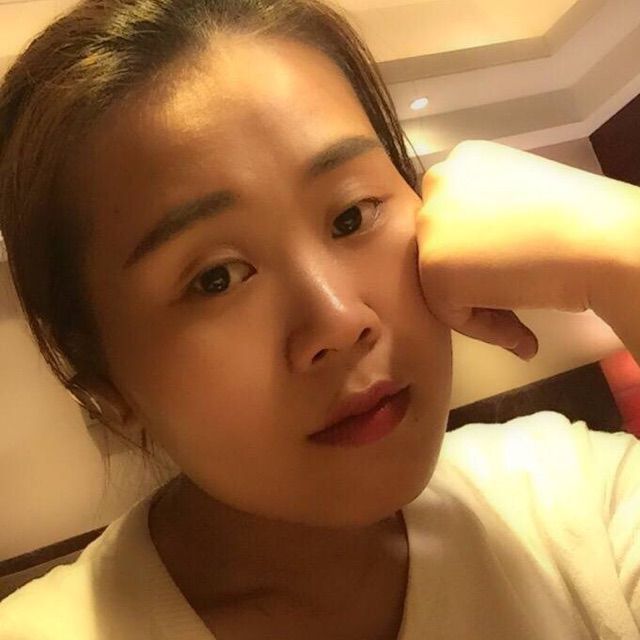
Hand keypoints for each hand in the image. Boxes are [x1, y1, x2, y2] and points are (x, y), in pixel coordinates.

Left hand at [414, 140, 632, 359]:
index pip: (453, 219)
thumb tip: (478, 253)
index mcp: (465, 160)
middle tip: (515, 307)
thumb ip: (490, 214)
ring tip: (521, 329)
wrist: (600, 241)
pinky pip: (448, 310)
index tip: (514, 274)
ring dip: (480, 308)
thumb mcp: (523, 196)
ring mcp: (431, 223)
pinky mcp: (433, 265)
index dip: (481, 254)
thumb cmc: (581, 219)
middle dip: (477, 282)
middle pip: (442, 247)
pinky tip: (521, 335)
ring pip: (442, 280)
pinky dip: (483, 329)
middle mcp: (439, 182)